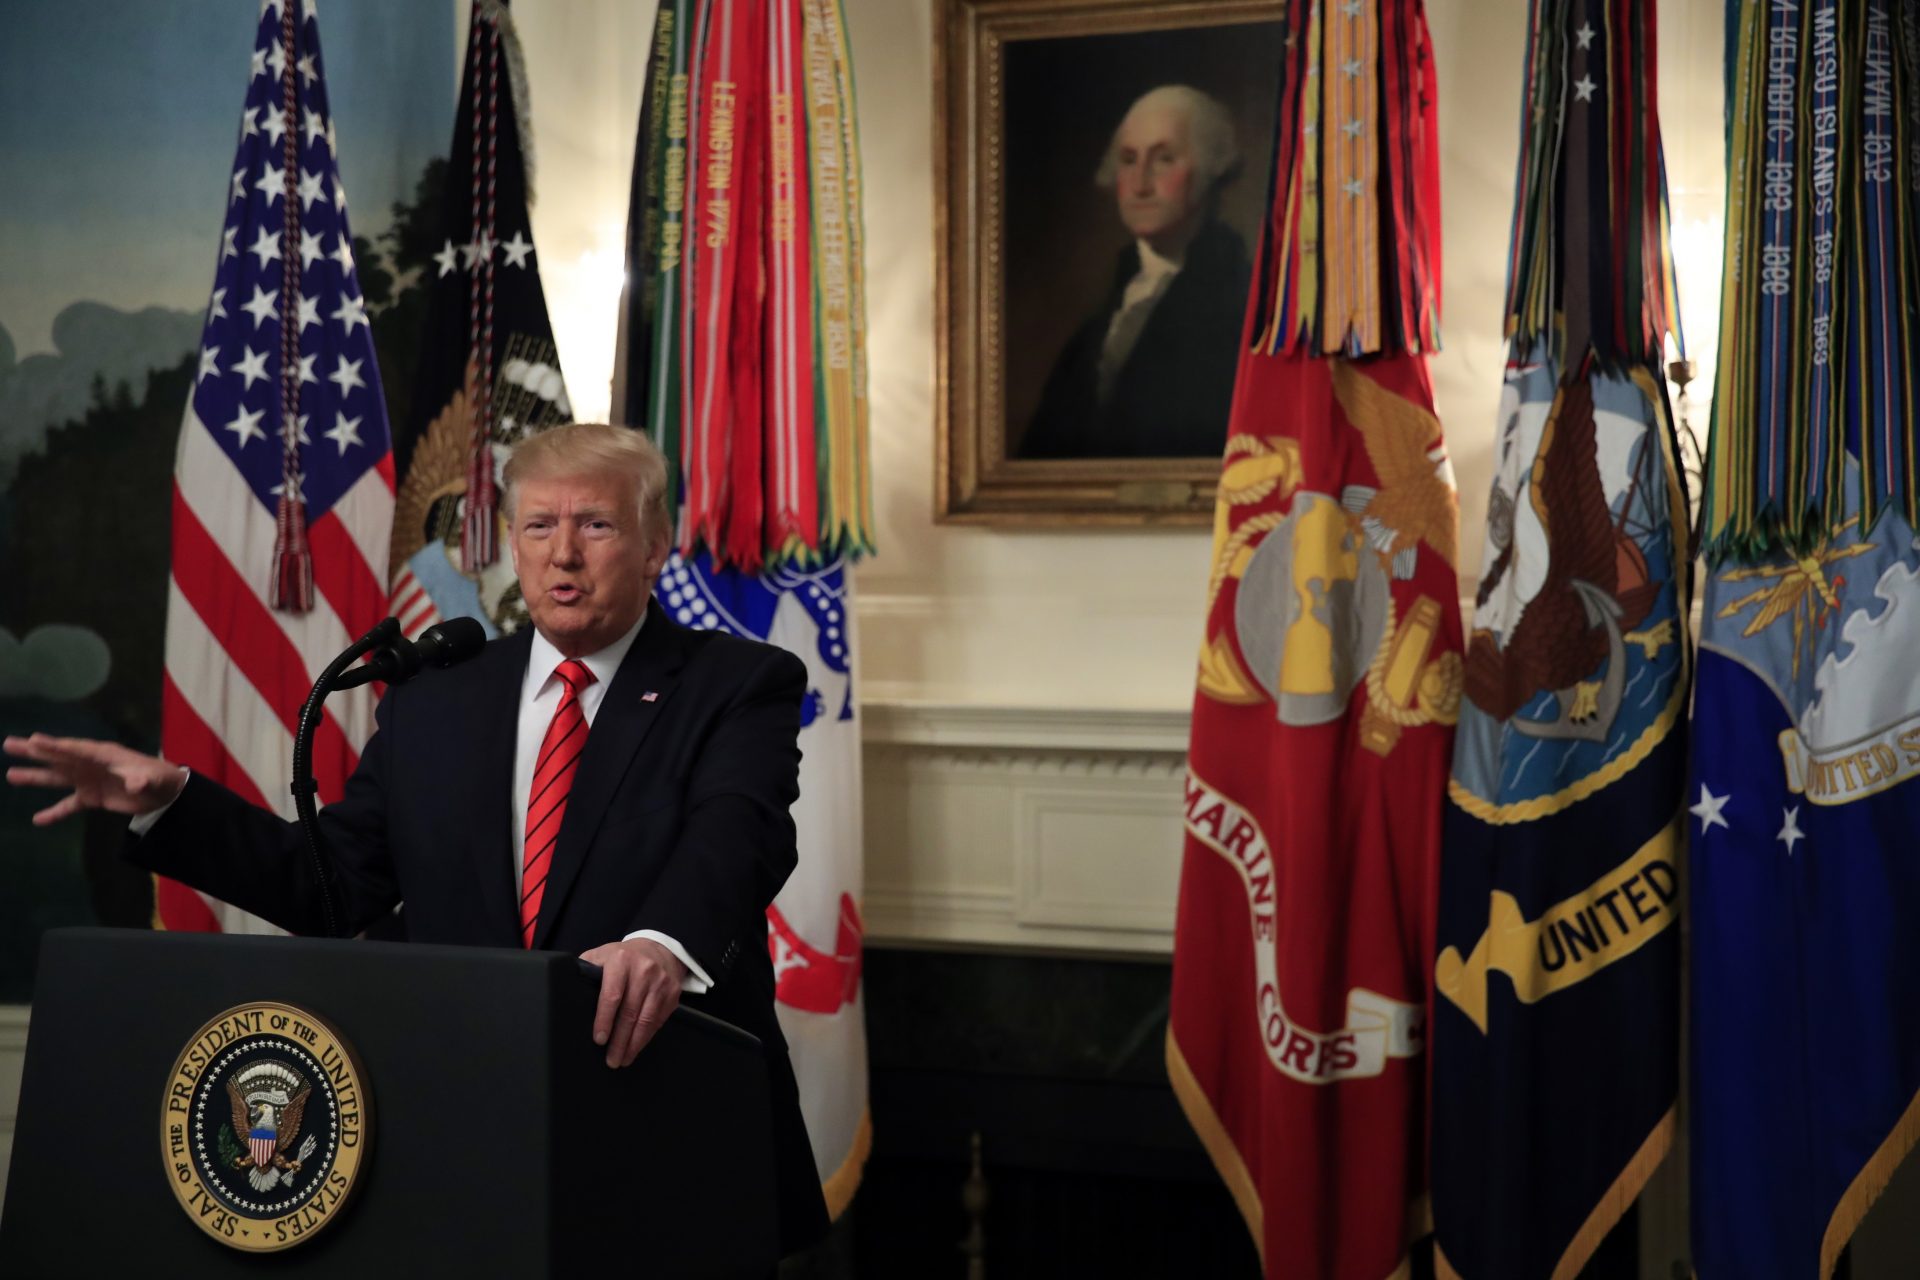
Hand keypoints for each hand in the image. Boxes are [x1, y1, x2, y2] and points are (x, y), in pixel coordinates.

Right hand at [4, 734, 187, 826]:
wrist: (164, 792)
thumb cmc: (159, 778)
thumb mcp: (153, 778)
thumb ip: (143, 780)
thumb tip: (136, 785)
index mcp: (104, 754)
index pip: (76, 749)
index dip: (56, 745)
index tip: (35, 740)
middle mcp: (91, 764)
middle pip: (58, 757)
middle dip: (35, 751)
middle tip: (8, 744)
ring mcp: (88, 780)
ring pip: (57, 777)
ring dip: (35, 776)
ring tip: (11, 775)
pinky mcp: (91, 797)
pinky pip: (69, 805)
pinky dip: (55, 812)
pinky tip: (38, 820)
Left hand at [581, 936, 685, 1067]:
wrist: (659, 949)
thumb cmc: (623, 957)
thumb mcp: (602, 955)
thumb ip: (587, 969)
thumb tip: (568, 991)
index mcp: (621, 960)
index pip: (612, 995)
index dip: (605, 1019)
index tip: (599, 1039)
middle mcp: (644, 970)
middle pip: (630, 1012)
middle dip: (620, 1040)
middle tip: (611, 1060)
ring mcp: (661, 982)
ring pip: (647, 1020)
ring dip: (634, 1044)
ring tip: (623, 1059)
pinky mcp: (673, 993)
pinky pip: (659, 1020)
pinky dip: (647, 1036)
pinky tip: (637, 1046)